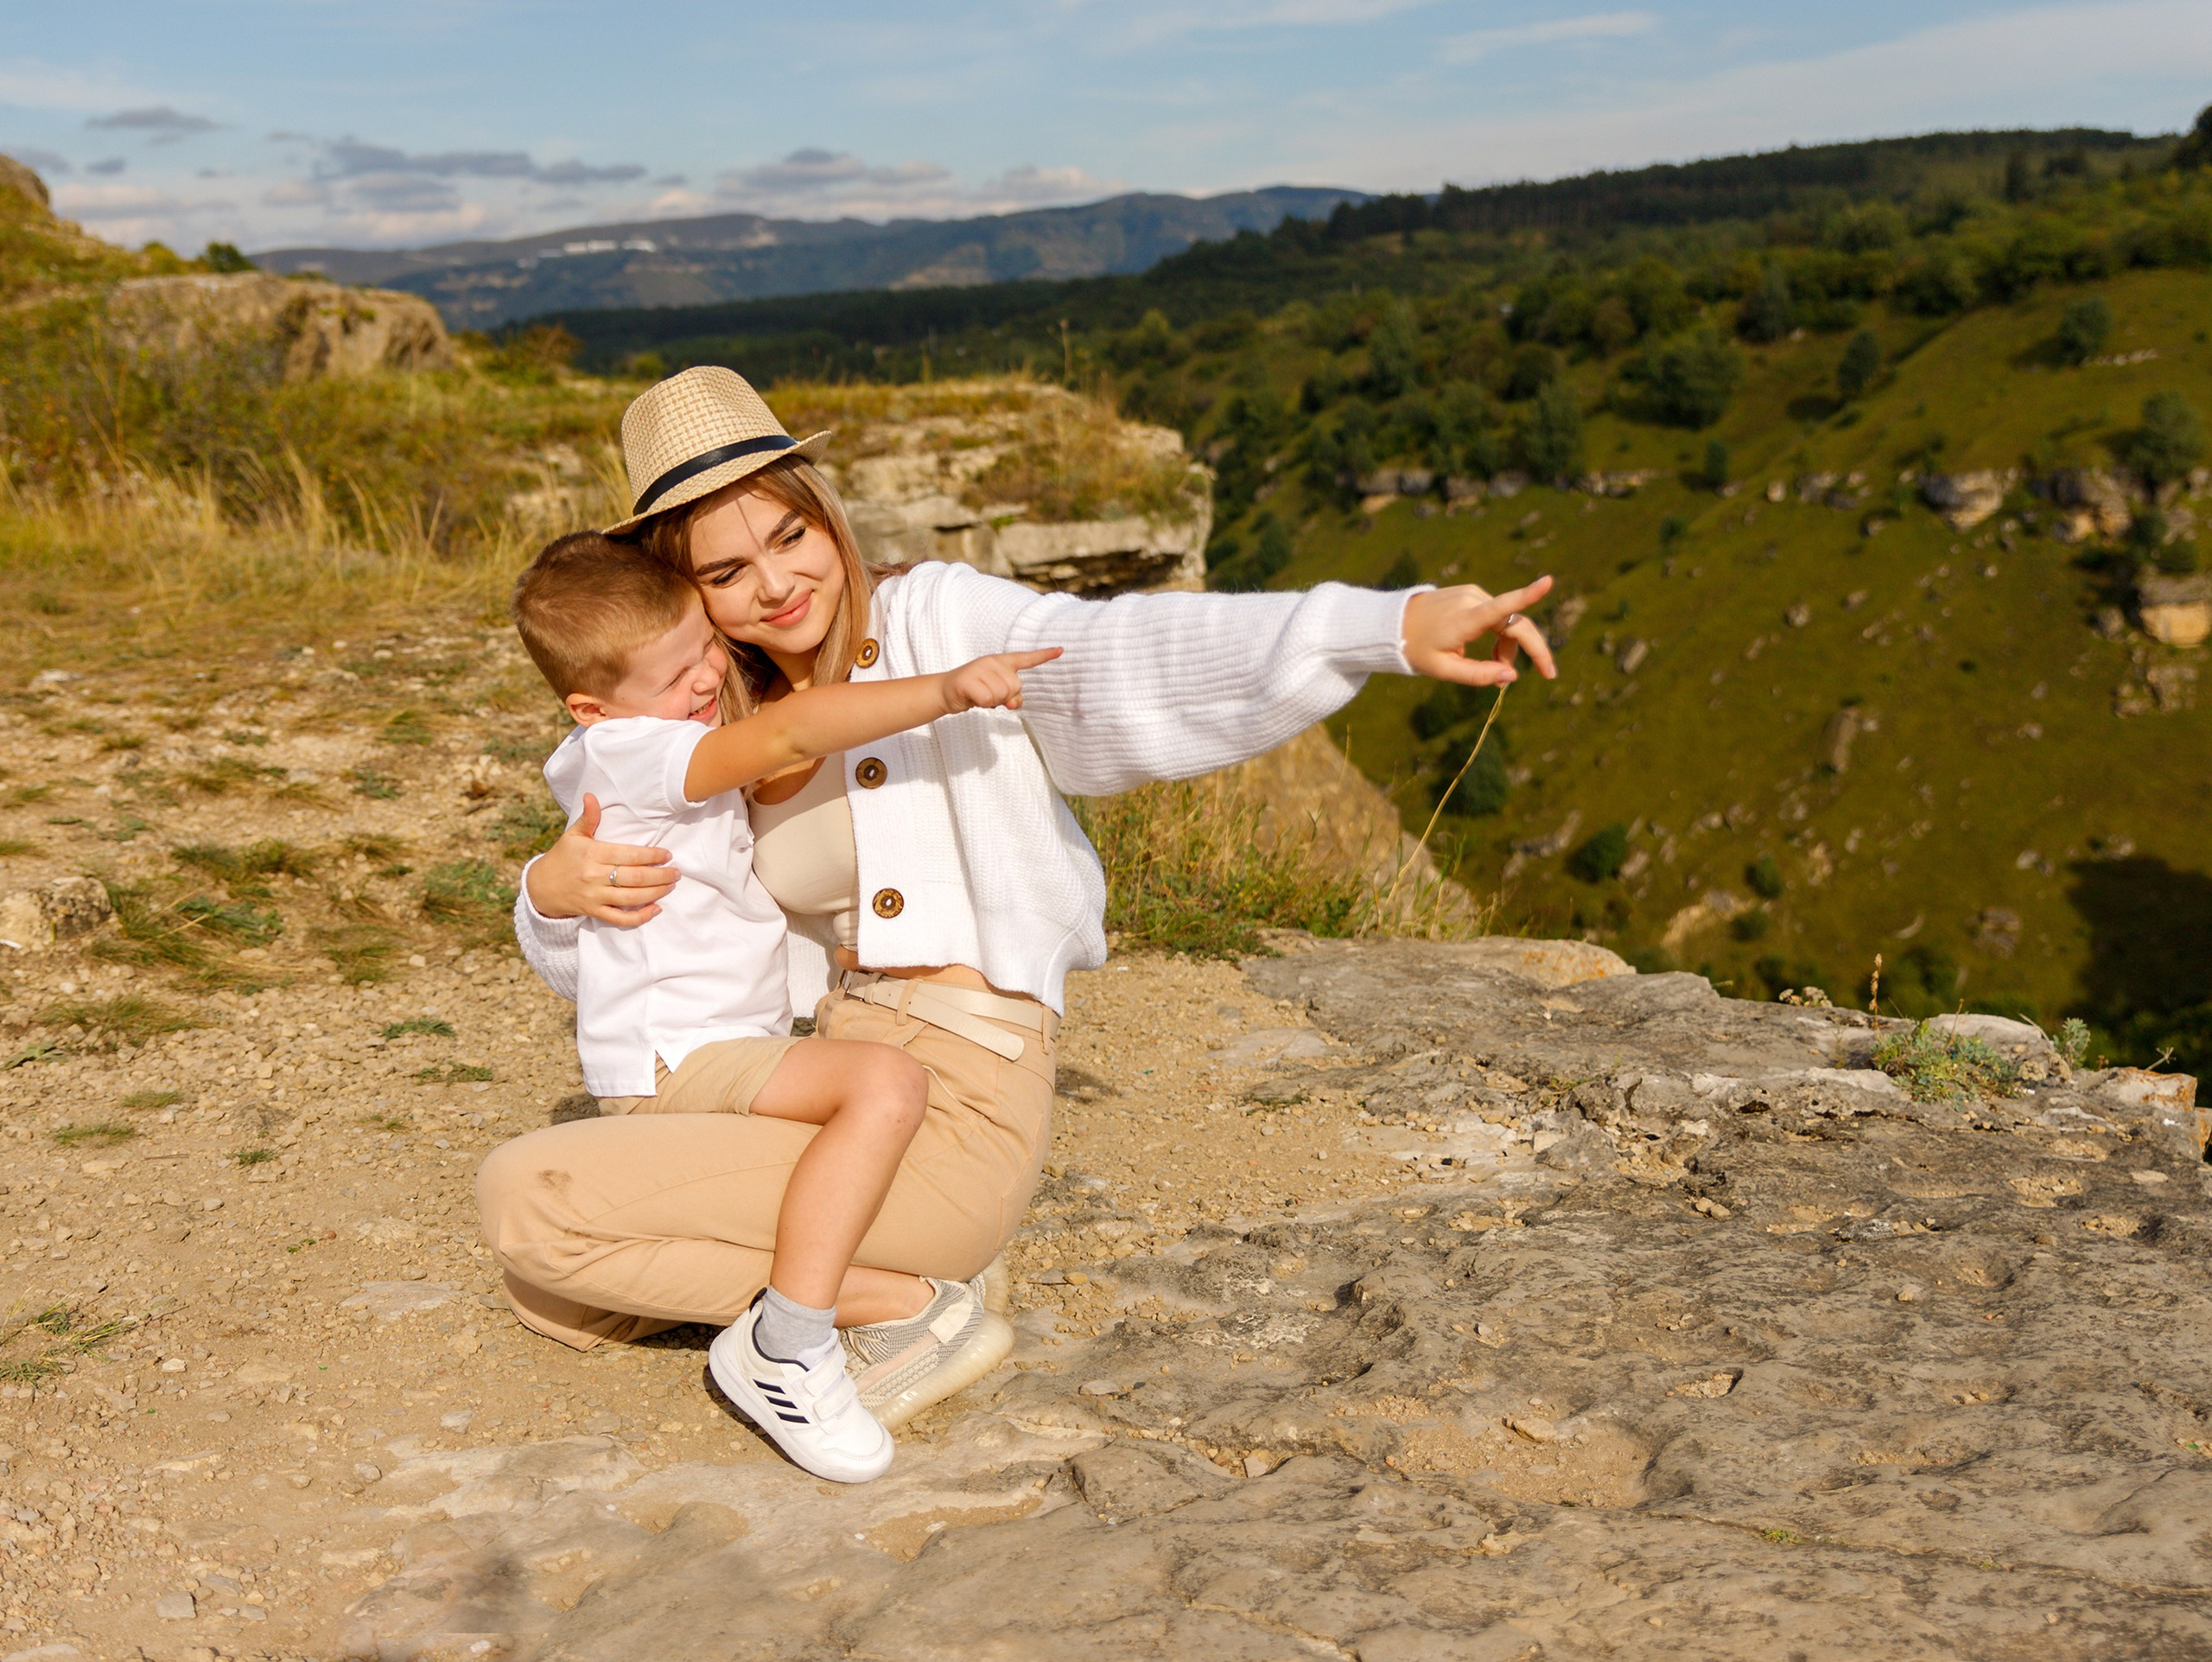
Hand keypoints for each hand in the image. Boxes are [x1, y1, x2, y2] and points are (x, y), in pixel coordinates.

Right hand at [524, 793, 680, 926]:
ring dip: (656, 893)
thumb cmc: (562, 857)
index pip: (629, 855)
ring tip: (671, 885)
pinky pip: (620, 919)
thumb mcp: (573, 835)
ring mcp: (595, 896)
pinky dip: (640, 916)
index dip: (651, 855)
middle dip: (661, 875)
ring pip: (632, 898)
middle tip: (677, 872)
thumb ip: (588, 818)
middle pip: (635, 877)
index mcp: (592, 854)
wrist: (540, 887)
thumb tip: (591, 795)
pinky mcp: (594, 912)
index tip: (667, 855)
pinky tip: (656, 909)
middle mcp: (594, 876)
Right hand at [943, 647, 1062, 714]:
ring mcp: (980, 669)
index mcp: (1002, 662)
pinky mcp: (969, 679)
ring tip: (979, 694)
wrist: (946, 692)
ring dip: (991, 701)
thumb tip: (1013, 703)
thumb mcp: (997, 694)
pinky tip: (972, 697)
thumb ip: (1013, 697)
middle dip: (1003, 697)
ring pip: (1001, 695)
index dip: (1044, 655)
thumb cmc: (976, 691)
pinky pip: (988, 700)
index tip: (1061, 650)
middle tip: (987, 693)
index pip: (1026, 659)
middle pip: (1015, 687)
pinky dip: (982, 704)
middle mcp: (993, 662)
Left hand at [1401, 578, 1558, 687]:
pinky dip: (1500, 636)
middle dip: (1533, 650)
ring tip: (1497, 667)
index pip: (1501, 607)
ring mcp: (1473, 593)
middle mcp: (1472, 600)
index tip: (1548, 582)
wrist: (1393, 623)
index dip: (1527, 596)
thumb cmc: (1417, 649)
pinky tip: (1490, 652)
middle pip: (1516, 625)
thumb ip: (1478, 675)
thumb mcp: (1444, 670)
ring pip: (1508, 623)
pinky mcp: (1472, 593)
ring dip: (1509, 647)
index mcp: (1464, 619)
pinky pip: (1497, 616)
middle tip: (1547, 673)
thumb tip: (1512, 676)